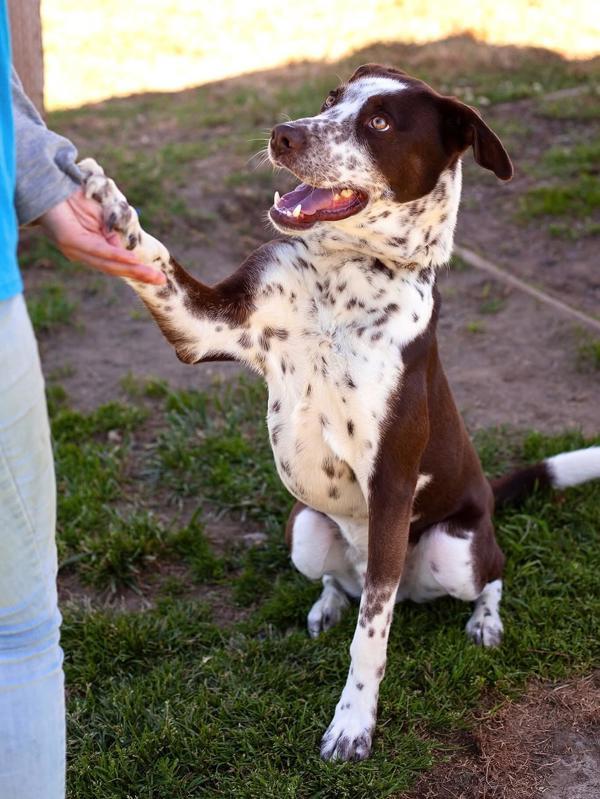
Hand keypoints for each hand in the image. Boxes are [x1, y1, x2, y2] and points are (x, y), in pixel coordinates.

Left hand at [38, 188, 165, 284]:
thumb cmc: (73, 197)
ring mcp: (74, 249)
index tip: (156, 275)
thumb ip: (111, 233)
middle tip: (160, 280)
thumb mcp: (100, 217)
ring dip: (131, 269)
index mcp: (89, 249)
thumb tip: (121, 249)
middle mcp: (81, 253)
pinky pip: (97, 250)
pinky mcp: (69, 240)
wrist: (49, 181)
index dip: (135, 270)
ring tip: (150, 274)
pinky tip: (130, 259)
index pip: (115, 265)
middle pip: (114, 268)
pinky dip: (115, 255)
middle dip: (139, 274)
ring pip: (107, 263)